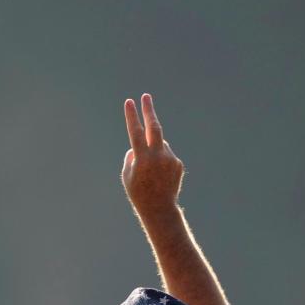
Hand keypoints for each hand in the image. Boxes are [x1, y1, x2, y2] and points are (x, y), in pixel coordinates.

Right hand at [122, 93, 183, 215]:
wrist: (159, 209)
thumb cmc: (138, 192)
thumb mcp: (127, 175)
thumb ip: (131, 156)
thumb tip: (138, 145)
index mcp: (142, 158)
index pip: (135, 131)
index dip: (132, 116)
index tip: (129, 102)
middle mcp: (158, 156)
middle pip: (154, 127)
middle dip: (149, 110)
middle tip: (146, 96)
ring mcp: (170, 158)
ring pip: (159, 144)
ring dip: (153, 150)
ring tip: (150, 171)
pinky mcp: (178, 163)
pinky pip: (166, 155)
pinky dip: (161, 160)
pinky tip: (160, 176)